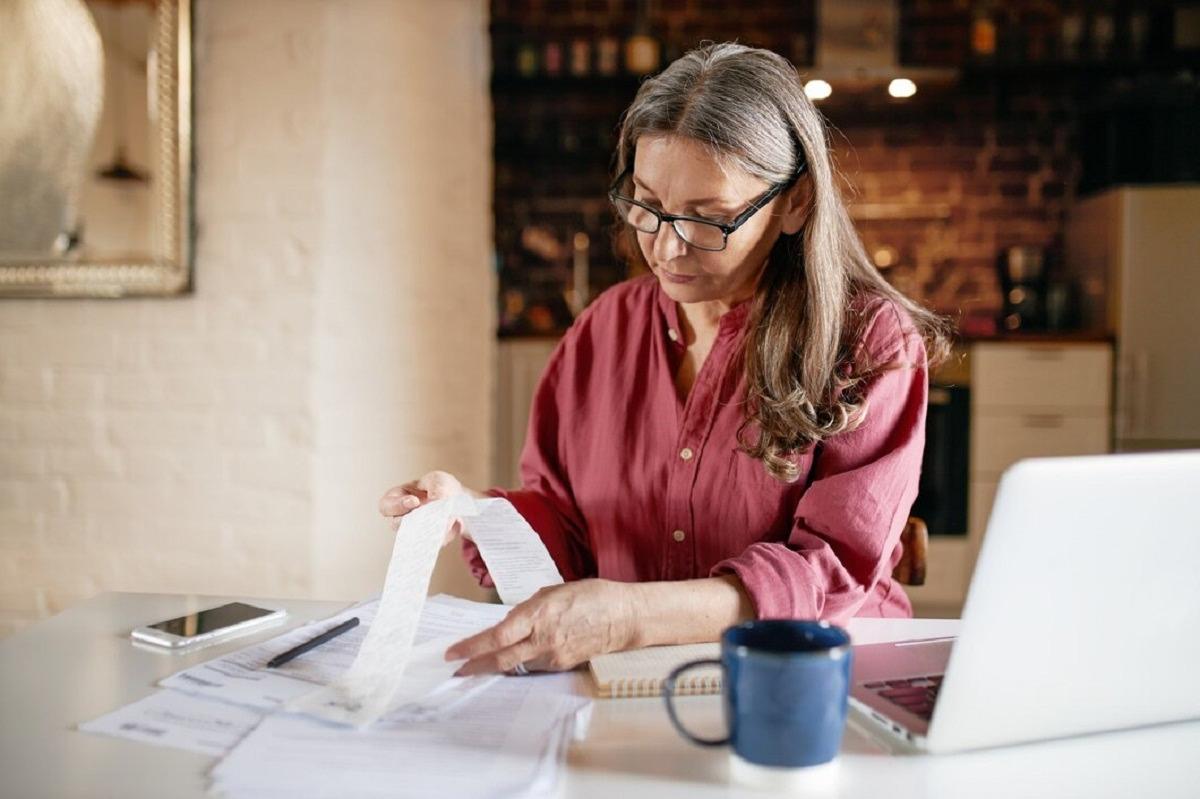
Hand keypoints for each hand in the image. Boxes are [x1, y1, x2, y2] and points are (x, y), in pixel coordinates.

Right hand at [378, 470, 465, 544]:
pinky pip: (434, 543)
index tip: (414, 502)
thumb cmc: (441, 486)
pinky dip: (446, 534)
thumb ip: (435, 489)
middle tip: (430, 514)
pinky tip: (456, 523)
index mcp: (397, 497)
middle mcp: (402, 516)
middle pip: (397, 525)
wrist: (459, 499)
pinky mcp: (430, 540)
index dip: (397, 506)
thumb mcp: (438, 479)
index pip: (386, 505)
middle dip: (414, 520)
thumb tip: (435, 503)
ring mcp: (415, 530)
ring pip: (416, 537)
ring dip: (431, 529)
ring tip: (448, 518)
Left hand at [446, 580, 641, 674]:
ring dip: (494, 665)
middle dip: (474, 665)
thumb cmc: (592, 596)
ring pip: (514, 665)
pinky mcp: (562, 665)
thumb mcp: (554, 592)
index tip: (453, 653)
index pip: (497, 637)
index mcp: (539, 615)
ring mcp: (553, 656)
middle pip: (500, 658)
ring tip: (477, 664)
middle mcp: (543, 639)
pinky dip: (517, 664)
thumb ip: (529, 608)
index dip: (472, 647)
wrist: (624, 617)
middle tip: (456, 669)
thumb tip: (512, 620)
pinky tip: (509, 660)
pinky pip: (532, 666)